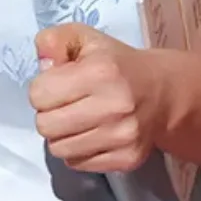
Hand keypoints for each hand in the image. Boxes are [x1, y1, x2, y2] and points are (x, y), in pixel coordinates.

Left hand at [29, 23, 166, 172]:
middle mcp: (114, 107)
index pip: (39, 95)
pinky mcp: (127, 159)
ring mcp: (122, 137)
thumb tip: (42, 65)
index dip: (40, 88)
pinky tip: (88, 133)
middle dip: (46, 113)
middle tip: (61, 104)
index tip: (54, 83)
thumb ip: (52, 41)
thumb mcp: (81, 37)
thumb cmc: (114, 62)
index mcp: (100, 72)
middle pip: (46, 126)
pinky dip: (76, 150)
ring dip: (59, 134)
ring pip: (59, 149)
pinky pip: (78, 163)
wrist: (161, 92)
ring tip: (73, 119)